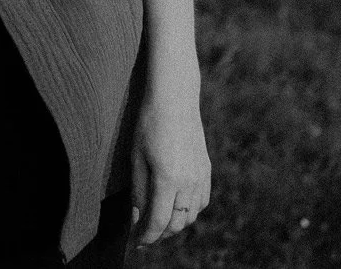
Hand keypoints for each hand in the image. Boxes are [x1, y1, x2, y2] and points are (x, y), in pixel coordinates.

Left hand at [129, 86, 209, 247]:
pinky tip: (176, 206)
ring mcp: (201, 176)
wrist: (175, 97)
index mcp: (168, 179)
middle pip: (177, 224)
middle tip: (143, 234)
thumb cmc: (149, 123)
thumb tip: (136, 220)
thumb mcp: (136, 156)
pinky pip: (201, 202)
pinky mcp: (206, 169)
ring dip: (175, 225)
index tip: (134, 242)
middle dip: (159, 234)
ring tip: (158, 222)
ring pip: (190, 216)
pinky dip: (189, 211)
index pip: (158, 222)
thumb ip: (138, 192)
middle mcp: (189, 182)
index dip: (146, 237)